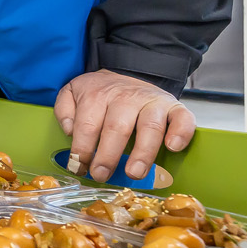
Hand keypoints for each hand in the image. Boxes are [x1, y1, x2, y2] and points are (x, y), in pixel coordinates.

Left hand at [53, 69, 193, 183]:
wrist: (131, 72)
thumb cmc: (102, 92)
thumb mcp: (74, 91)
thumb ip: (64, 109)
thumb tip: (69, 130)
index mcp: (98, 95)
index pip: (87, 124)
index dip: (82, 149)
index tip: (79, 168)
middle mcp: (126, 97)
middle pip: (117, 127)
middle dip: (108, 155)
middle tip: (101, 175)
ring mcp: (152, 102)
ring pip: (149, 126)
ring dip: (143, 152)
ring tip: (134, 173)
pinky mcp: (174, 106)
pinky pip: (182, 118)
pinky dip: (181, 132)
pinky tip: (173, 147)